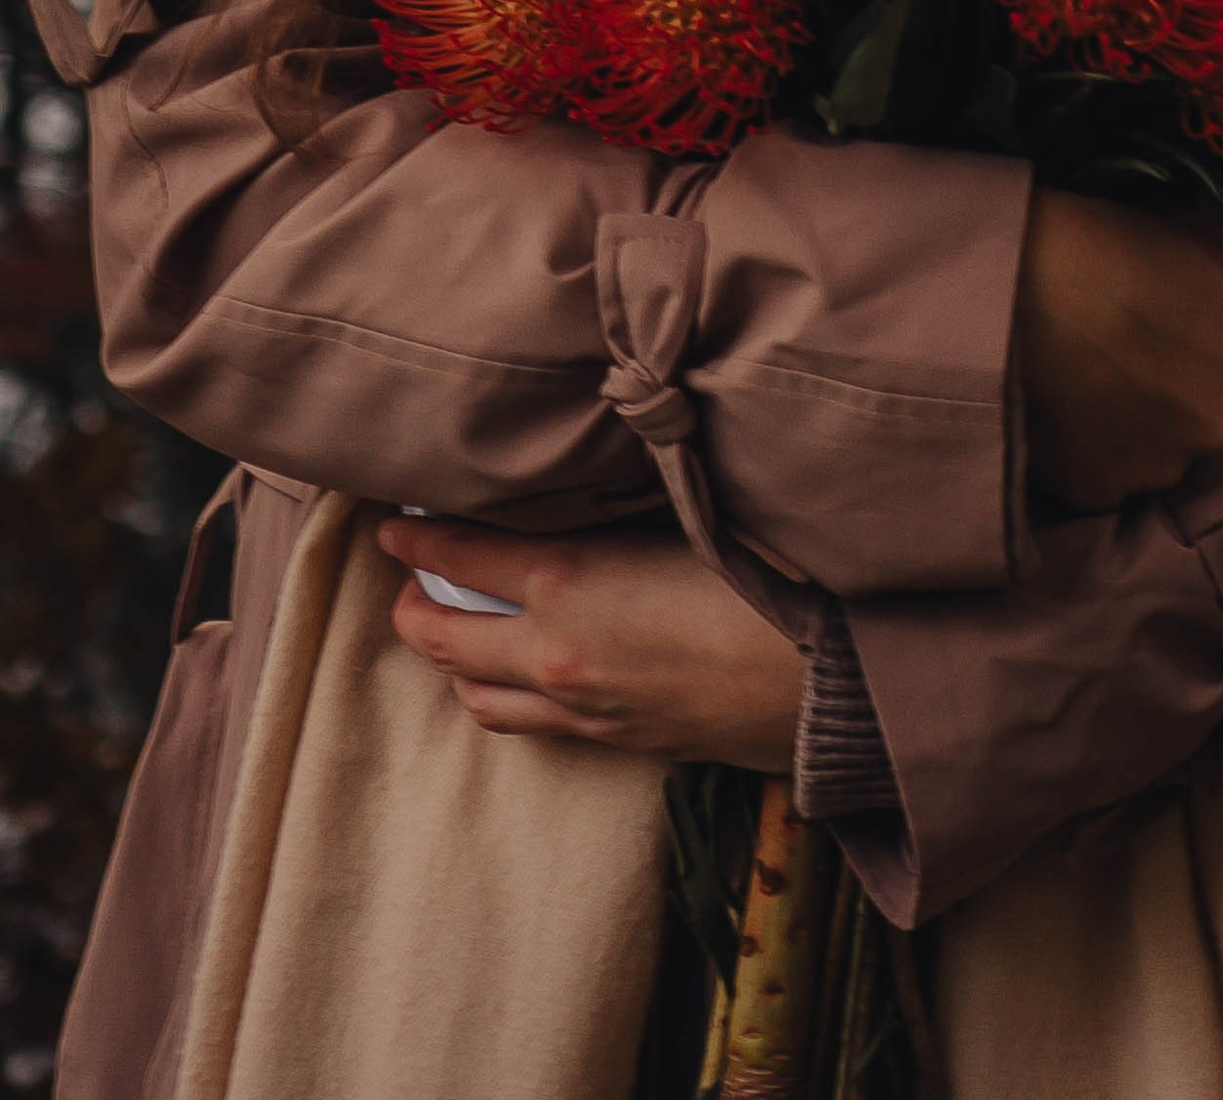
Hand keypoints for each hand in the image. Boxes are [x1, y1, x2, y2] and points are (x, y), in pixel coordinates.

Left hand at [381, 518, 802, 771]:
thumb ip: (622, 501)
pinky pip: (536, 727)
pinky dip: (510, 697)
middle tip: (409, 584)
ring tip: (460, 631)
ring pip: (481, 699)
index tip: (391, 526)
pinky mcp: (620, 746)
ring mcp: (585, 711)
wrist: (832, 684)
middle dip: (413, 611)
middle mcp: (557, 657)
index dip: (417, 539)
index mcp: (570, 584)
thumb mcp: (686, 515)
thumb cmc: (770, 579)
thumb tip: (589, 476)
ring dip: (457, 663)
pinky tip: (529, 674)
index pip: (461, 556)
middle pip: (444, 641)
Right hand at [1014, 188, 1222, 511]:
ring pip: (1158, 454)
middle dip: (1176, 397)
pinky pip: (1103, 475)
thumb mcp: (1185, 237)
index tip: (1160, 328)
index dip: (1200, 344)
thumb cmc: (1097, 242)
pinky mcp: (1103, 492)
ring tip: (1083, 385)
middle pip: (1208, 416)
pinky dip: (1086, 453)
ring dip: (1133, 430)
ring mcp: (1162, 465)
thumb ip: (1219, 282)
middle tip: (1121, 360)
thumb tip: (1215, 300)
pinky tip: (1059, 411)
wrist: (1008, 286)